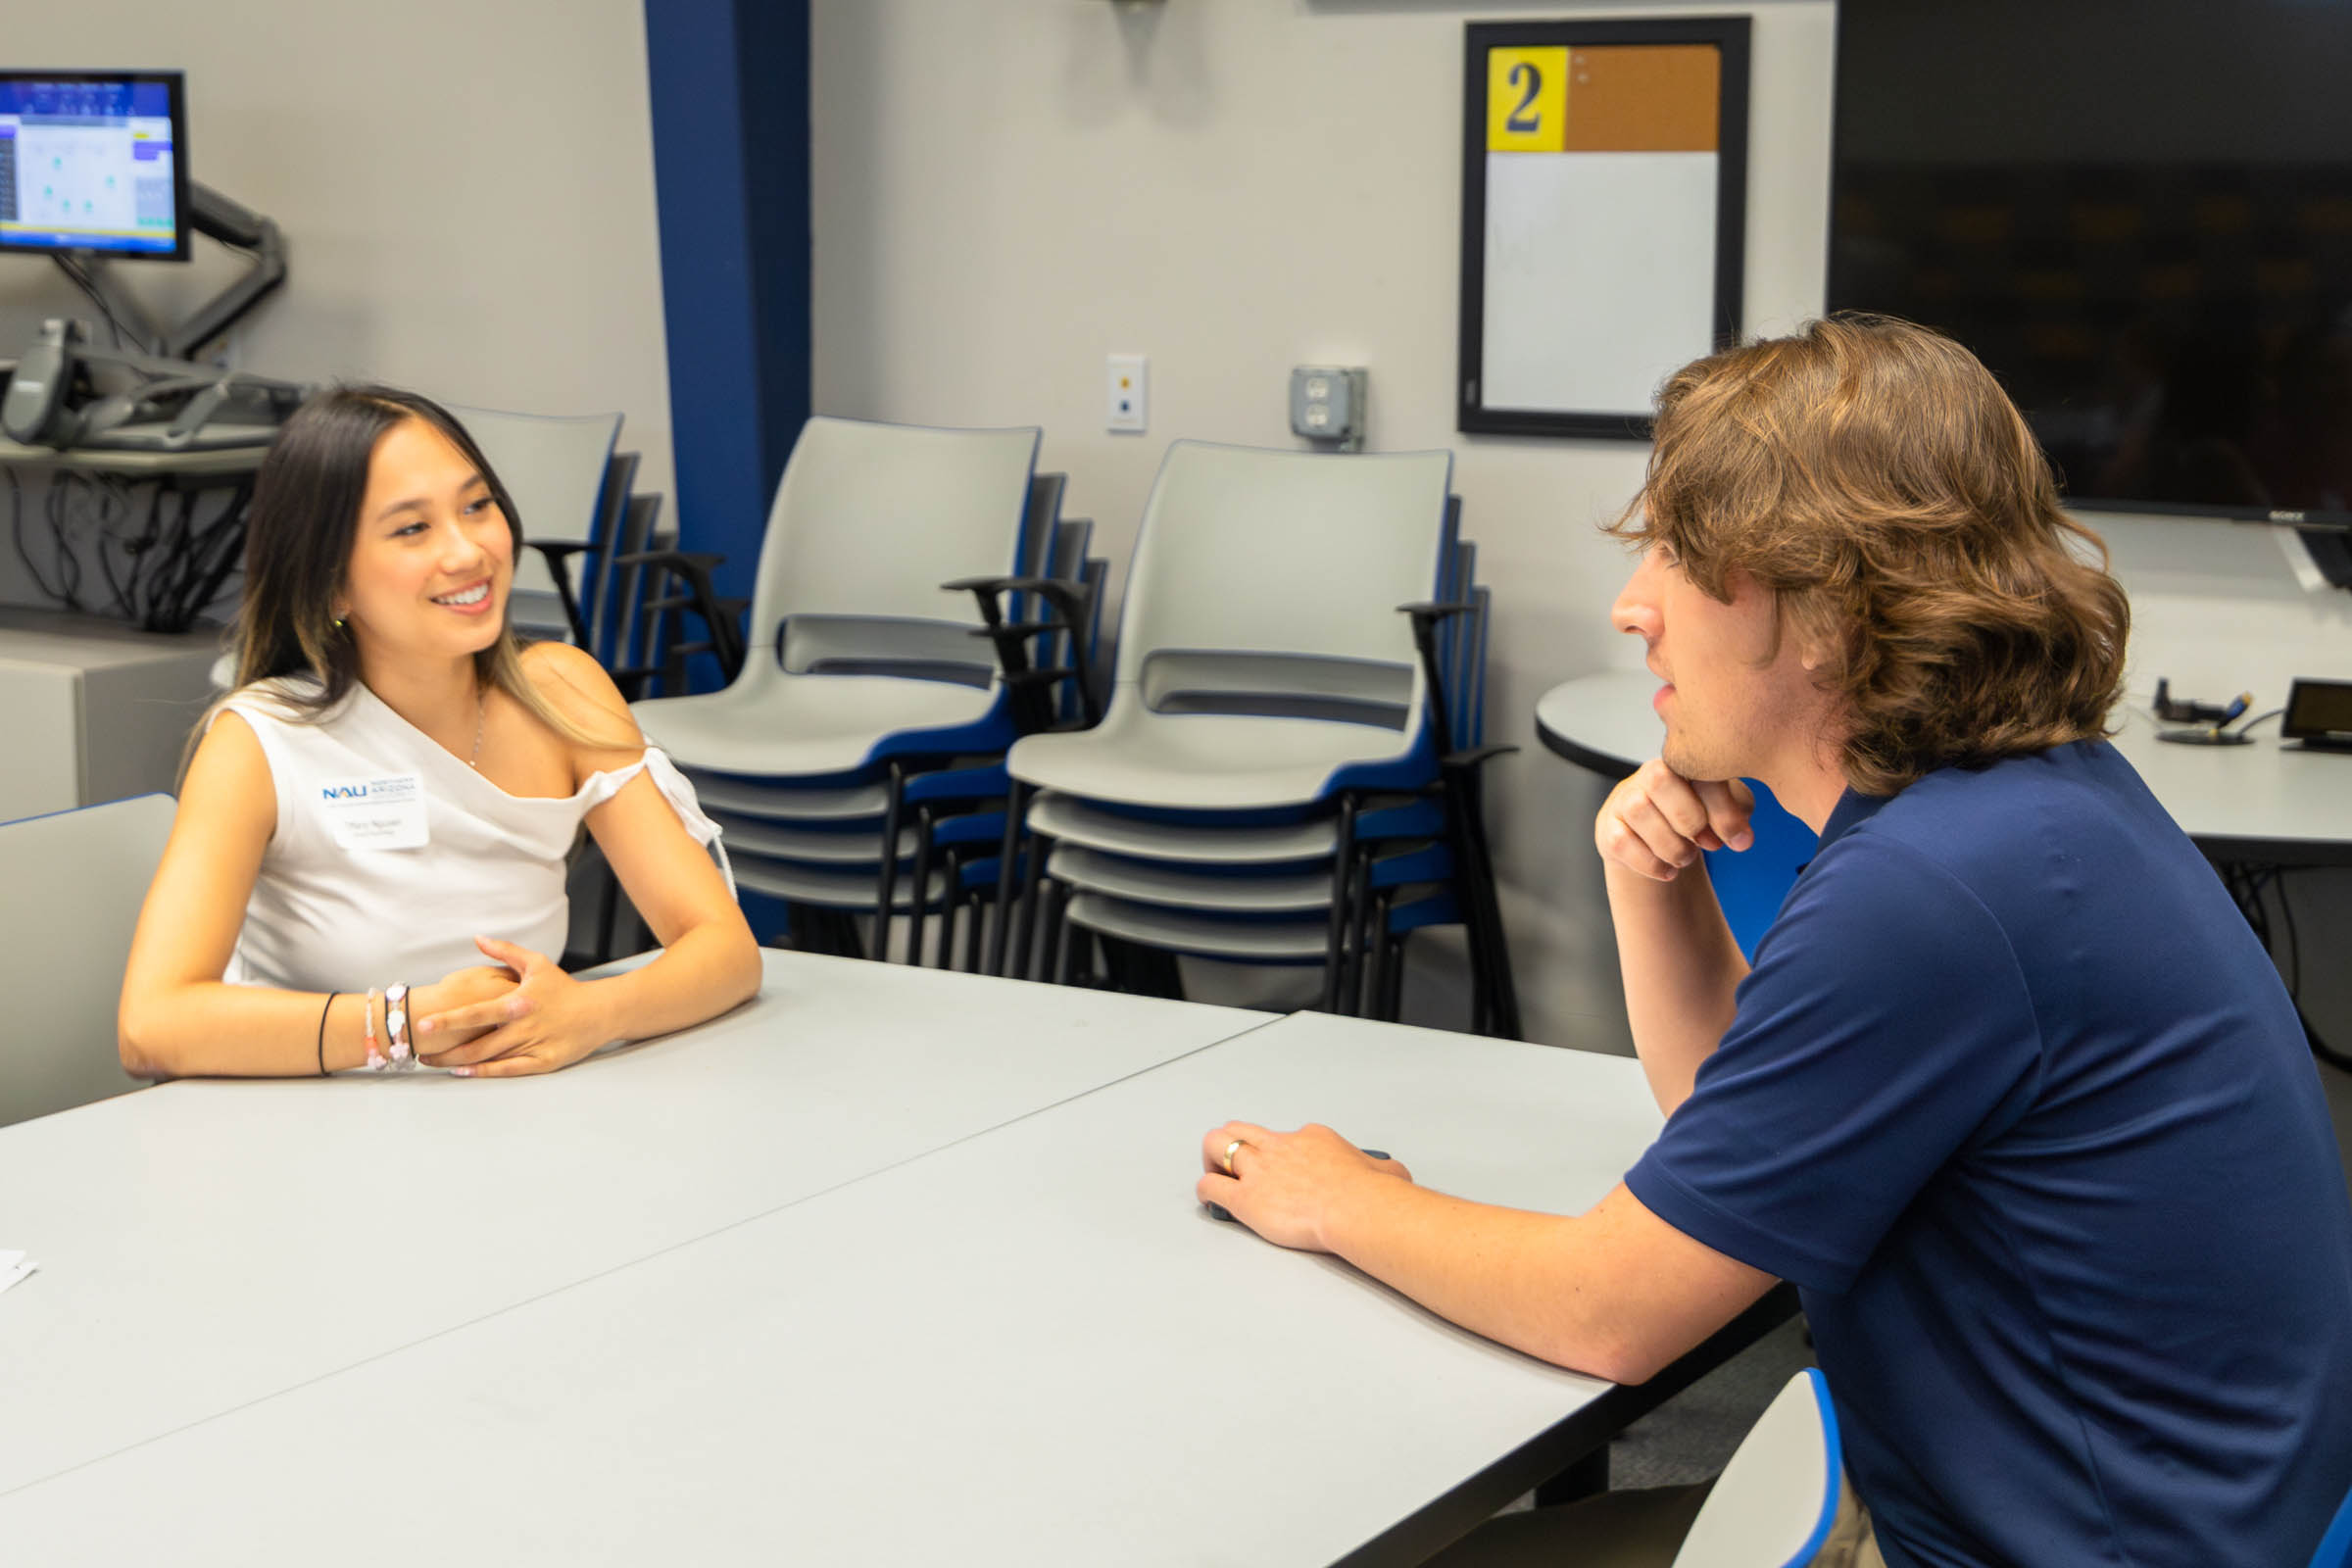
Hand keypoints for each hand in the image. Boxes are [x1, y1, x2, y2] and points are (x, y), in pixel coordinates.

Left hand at [415, 937, 612, 1076]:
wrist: (599, 1011)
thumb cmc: (565, 988)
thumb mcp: (537, 964)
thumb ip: (505, 952)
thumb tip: (478, 938)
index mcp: (518, 1002)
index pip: (476, 1013)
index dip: (449, 1020)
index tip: (424, 1024)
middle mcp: (524, 1026)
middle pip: (477, 1044)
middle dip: (446, 1051)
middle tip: (422, 1054)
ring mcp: (534, 1046)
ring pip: (490, 1060)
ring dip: (460, 1064)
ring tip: (436, 1063)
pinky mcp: (544, 1062)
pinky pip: (509, 1070)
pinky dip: (485, 1073)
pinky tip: (465, 1072)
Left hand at [1195, 1122, 1411, 1251]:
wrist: (1357, 1208)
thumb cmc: (1372, 1194)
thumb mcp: (1387, 1172)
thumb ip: (1385, 1171)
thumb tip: (1395, 1176)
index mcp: (1311, 1139)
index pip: (1283, 1136)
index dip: (1278, 1154)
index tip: (1283, 1171)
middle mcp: (1279, 1147)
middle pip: (1240, 1130)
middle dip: (1231, 1144)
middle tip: (1233, 1165)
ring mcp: (1260, 1170)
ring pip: (1217, 1146)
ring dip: (1212, 1160)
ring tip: (1217, 1177)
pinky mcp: (1246, 1198)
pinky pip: (1211, 1186)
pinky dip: (1206, 1192)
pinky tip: (1212, 1201)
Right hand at [1595, 759, 1753, 882]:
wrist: (1656, 842)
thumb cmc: (1693, 818)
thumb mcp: (1722, 810)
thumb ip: (1737, 813)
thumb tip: (1741, 838)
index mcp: (1683, 763)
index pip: (1699, 771)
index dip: (1721, 808)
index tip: (1738, 838)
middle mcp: (1648, 774)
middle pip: (1659, 778)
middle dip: (1689, 818)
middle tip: (1706, 844)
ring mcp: (1623, 800)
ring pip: (1638, 809)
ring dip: (1670, 844)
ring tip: (1686, 858)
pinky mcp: (1608, 829)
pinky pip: (1621, 841)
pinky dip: (1650, 863)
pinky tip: (1668, 871)